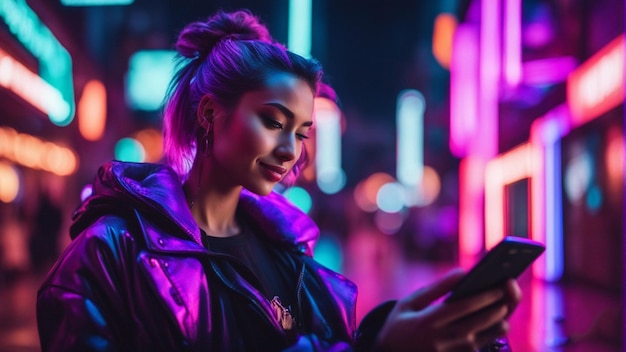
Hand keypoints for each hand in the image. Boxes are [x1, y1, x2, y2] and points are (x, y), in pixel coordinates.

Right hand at [375, 269, 521, 351]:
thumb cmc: (399, 325)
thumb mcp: (408, 303)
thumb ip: (435, 288)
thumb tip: (462, 273)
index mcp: (427, 322)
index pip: (463, 307)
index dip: (484, 296)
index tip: (498, 285)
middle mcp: (440, 340)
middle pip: (478, 324)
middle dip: (497, 308)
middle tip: (507, 294)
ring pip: (482, 340)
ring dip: (496, 325)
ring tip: (502, 310)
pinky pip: (476, 350)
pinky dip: (487, 337)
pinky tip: (492, 325)